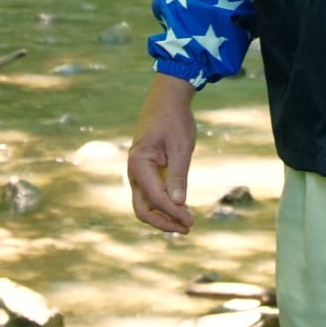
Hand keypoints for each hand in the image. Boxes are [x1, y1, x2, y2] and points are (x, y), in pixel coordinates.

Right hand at [127, 72, 198, 234]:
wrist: (168, 99)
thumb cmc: (175, 120)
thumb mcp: (181, 146)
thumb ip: (178, 175)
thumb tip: (179, 204)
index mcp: (138, 164)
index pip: (155, 197)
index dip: (173, 212)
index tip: (191, 220)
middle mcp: (134, 171)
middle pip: (143, 208)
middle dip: (164, 222)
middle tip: (187, 228)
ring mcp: (139, 172)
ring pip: (146, 204)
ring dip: (164, 216)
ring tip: (186, 223)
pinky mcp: (147, 171)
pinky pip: (151, 194)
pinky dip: (164, 205)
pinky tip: (181, 209)